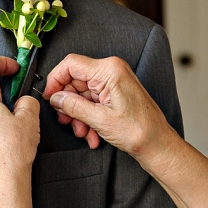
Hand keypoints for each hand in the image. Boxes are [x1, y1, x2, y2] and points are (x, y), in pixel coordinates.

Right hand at [42, 53, 173, 168]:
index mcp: (109, 70)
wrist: (157, 144)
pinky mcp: (115, 93)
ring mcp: (114, 82)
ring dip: (78, 115)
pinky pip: (93, 101)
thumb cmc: (139, 131)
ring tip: (83, 133)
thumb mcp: (99, 119)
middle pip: (75, 81)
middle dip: (69, 105)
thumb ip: (73, 106)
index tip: (50, 98)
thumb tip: (56, 98)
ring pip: (82, 94)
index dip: (55, 80)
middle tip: (67, 122)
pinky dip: (88, 117)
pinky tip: (92, 134)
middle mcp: (112, 71)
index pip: (70, 64)